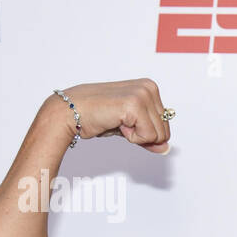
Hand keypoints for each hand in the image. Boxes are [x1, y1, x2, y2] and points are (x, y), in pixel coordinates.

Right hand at [42, 78, 172, 153]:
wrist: (70, 112)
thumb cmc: (96, 116)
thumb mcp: (130, 126)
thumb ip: (150, 136)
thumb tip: (166, 148)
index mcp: (150, 88)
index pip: (165, 125)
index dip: (146, 132)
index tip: (125, 121)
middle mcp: (149, 87)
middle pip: (164, 131)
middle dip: (142, 135)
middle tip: (120, 122)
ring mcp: (143, 94)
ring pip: (158, 135)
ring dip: (136, 136)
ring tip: (117, 121)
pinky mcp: (135, 105)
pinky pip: (148, 137)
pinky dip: (131, 137)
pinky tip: (116, 122)